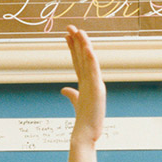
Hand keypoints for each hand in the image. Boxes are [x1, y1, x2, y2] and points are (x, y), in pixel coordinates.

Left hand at [61, 26, 104, 146]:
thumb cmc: (85, 120)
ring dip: (84, 45)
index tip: (67, 35)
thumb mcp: (76, 103)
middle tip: (70, 27)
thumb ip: (71, 94)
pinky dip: (91, 59)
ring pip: (89, 60)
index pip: (77, 61)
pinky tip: (87, 48)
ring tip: (79, 31)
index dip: (73, 47)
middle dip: (77, 41)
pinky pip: (94, 71)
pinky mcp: (97, 90)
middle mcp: (92, 80)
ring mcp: (95, 84)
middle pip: (83, 57)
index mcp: (86, 82)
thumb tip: (64, 89)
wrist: (86, 135)